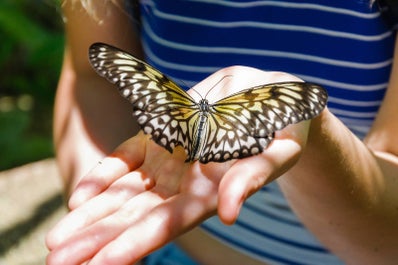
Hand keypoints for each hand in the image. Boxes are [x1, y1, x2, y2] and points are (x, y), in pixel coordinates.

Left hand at [46, 66, 309, 264]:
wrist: (268, 93)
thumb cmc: (283, 125)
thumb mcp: (277, 150)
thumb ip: (251, 178)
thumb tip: (227, 214)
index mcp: (211, 192)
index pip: (168, 224)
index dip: (136, 243)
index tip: (101, 264)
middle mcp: (185, 183)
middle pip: (136, 217)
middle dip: (98, 239)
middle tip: (58, 260)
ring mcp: (168, 160)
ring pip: (123, 193)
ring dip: (91, 216)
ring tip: (57, 240)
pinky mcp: (159, 135)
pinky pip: (125, 159)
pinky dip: (102, 176)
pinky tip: (78, 198)